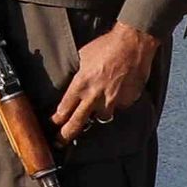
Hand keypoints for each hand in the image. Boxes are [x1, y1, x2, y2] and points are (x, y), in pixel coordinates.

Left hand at [54, 23, 163, 142]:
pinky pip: (119, 107)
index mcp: (80, 85)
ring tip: (98, 108)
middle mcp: (94, 97)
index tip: (53, 125)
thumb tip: (73, 86)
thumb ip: (78, 76)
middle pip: (77, 123)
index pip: (64, 110)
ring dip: (98, 114)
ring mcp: (112, 101)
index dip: (56, 120)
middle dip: (66, 135)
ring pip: (101, 117)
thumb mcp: (83, 57)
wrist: (133, 43)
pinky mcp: (127, 101)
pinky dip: (117, 102)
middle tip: (59, 143)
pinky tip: (118, 90)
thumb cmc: (106, 46)